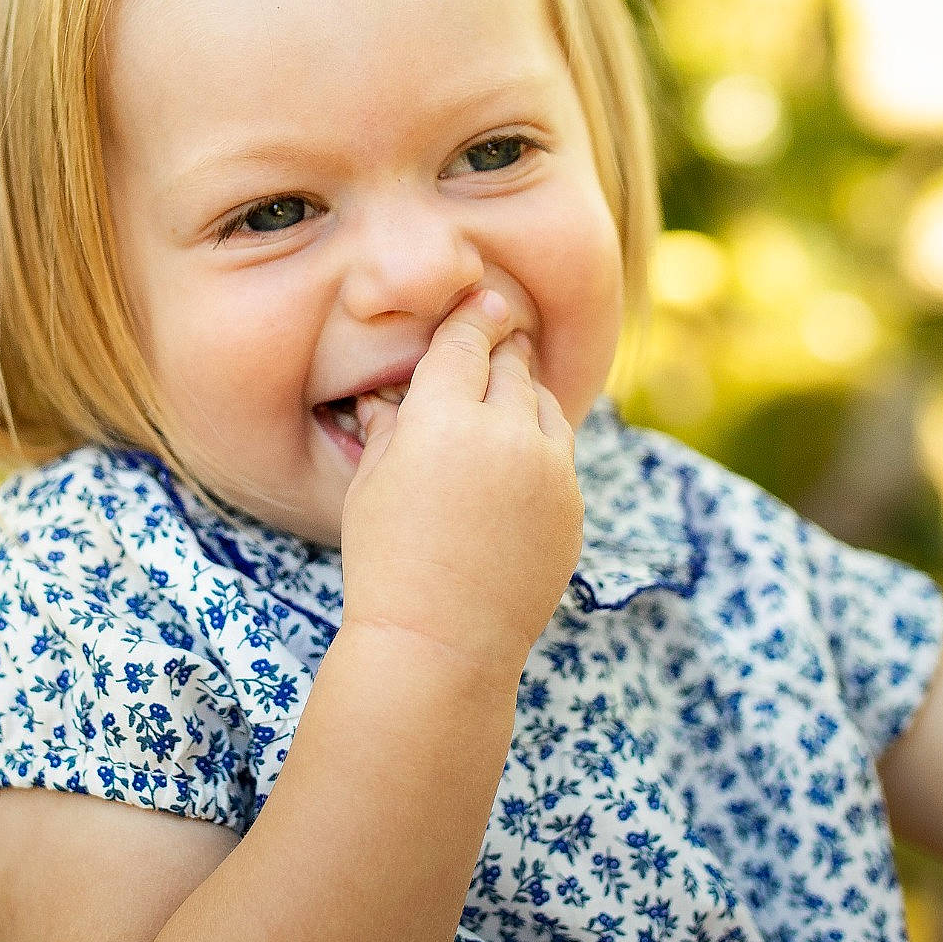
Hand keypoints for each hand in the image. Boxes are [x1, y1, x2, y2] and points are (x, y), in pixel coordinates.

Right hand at [337, 288, 584, 675]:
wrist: (441, 642)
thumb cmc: (386, 562)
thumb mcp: (371, 486)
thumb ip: (388, 430)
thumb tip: (386, 399)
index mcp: (444, 417)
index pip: (466, 342)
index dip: (473, 316)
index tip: (483, 299)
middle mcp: (505, 433)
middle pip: (513, 366)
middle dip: (502, 349)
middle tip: (498, 335)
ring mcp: (548, 470)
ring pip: (546, 405)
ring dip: (526, 394)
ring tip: (507, 396)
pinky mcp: (572, 506)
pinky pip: (560, 454)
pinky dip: (541, 444)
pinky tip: (518, 458)